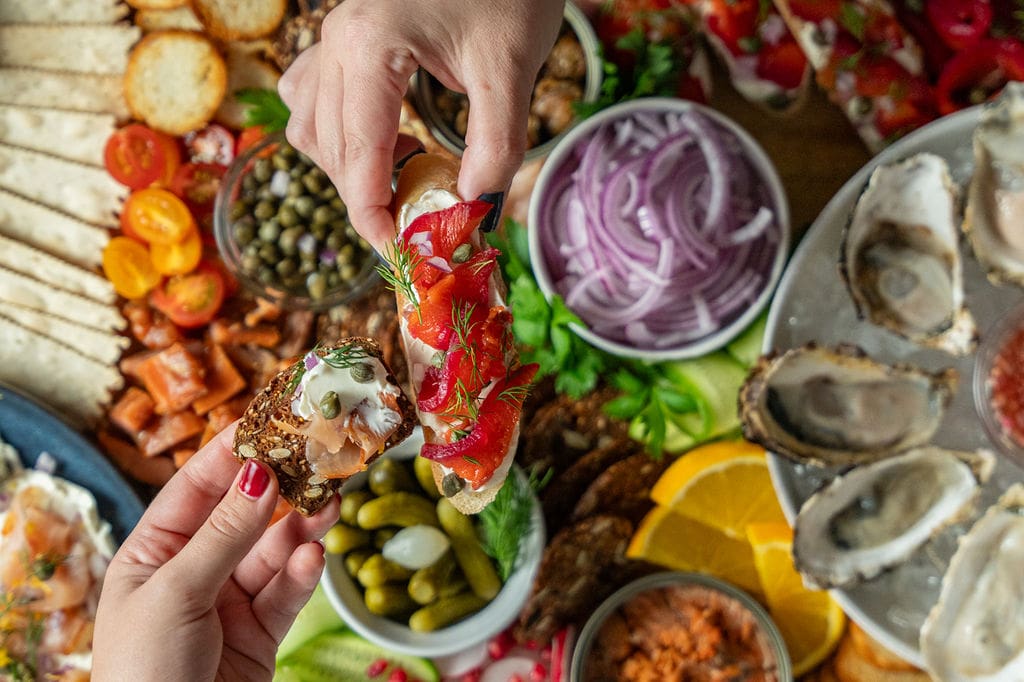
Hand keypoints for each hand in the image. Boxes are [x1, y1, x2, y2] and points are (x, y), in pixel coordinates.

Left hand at [92, 424, 338, 681]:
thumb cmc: (144, 673)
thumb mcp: (176, 594)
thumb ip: (224, 535)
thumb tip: (259, 472)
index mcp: (151, 554)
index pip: (196, 488)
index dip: (232, 452)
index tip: (270, 417)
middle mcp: (192, 571)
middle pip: (244, 515)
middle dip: (280, 487)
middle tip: (318, 454)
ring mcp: (229, 602)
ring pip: (274, 551)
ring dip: (301, 527)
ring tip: (330, 501)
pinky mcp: (261, 632)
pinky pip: (286, 592)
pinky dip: (303, 573)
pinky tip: (315, 557)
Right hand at [278, 0, 565, 250]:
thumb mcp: (510, 68)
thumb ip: (495, 144)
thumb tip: (472, 208)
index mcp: (369, 46)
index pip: (357, 155)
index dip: (373, 215)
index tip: (399, 253)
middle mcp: (335, 41)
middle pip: (331, 150)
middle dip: (368, 199)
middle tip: (416, 228)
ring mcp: (331, 37)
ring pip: (311, 127)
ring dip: (350, 169)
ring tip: (405, 180)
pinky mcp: (341, 38)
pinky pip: (313, 99)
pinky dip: (341, 135)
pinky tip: (385, 142)